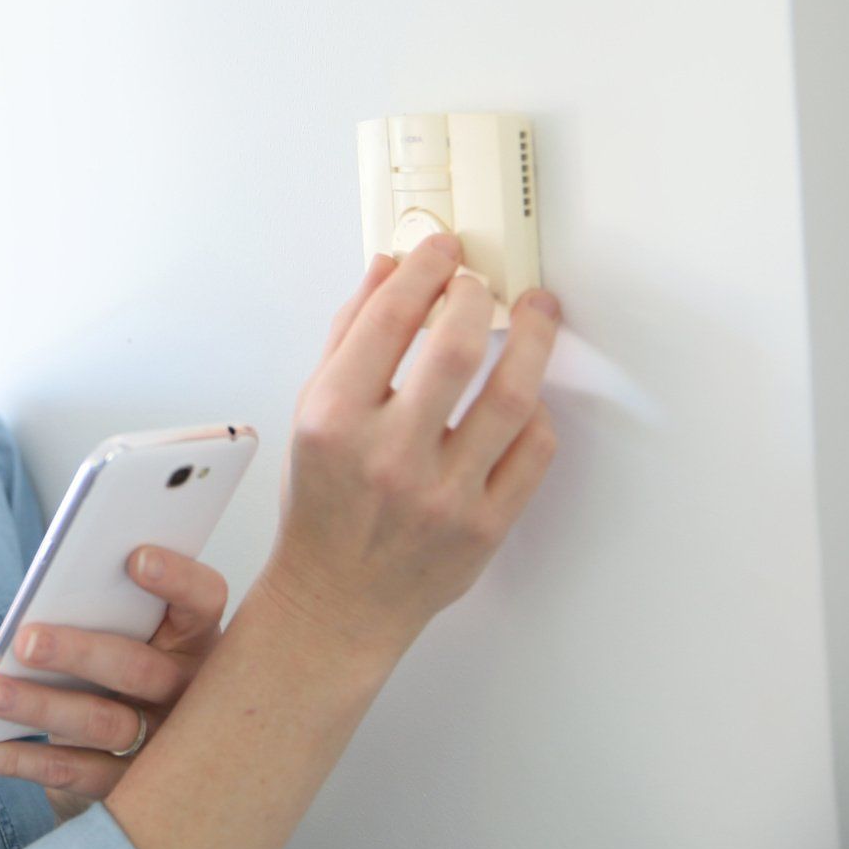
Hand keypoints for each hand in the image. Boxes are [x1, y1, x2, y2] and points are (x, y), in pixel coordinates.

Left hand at [0, 544, 228, 818]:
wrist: (150, 755)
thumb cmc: (126, 665)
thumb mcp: (134, 634)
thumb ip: (108, 609)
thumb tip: (47, 593)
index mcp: (194, 638)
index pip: (203, 600)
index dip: (177, 579)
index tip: (135, 558)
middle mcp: (188, 691)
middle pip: (139, 669)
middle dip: (78, 652)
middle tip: (26, 641)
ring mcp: (164, 744)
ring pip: (103, 723)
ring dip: (39, 706)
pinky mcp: (130, 786)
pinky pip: (72, 774)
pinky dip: (17, 759)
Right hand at [265, 233, 563, 651]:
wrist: (337, 598)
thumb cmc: (322, 504)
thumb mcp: (311, 412)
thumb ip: (349, 337)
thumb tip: (389, 270)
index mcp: (333, 421)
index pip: (386, 322)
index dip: (422, 271)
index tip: (440, 249)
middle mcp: (387, 456)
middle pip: (457, 349)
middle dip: (477, 296)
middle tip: (482, 282)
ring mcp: (442, 495)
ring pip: (513, 398)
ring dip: (534, 341)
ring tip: (538, 313)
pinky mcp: (486, 526)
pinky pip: (534, 452)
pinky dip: (537, 412)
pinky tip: (526, 395)